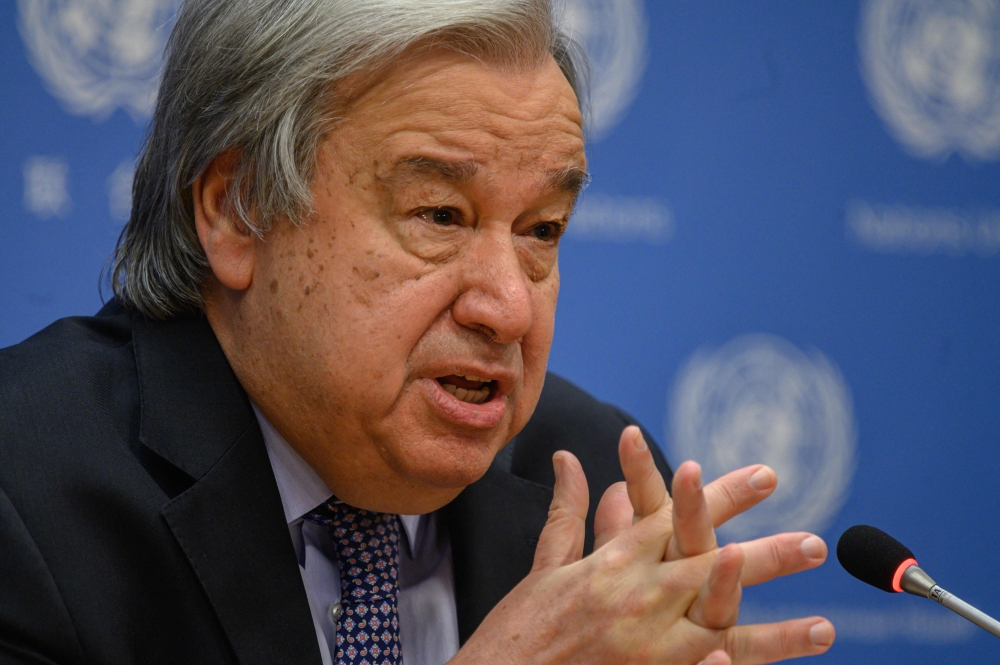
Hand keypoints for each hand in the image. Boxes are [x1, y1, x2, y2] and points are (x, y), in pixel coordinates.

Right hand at [450, 430, 834, 664]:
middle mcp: (633, 595)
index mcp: (612, 561)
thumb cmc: (522, 624)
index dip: (724, 494)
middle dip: (768, 554)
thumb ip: (569, 510)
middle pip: (711, 565)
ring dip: (774, 630)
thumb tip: (570, 459)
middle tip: (817, 544)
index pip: (678, 515)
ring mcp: (641, 643)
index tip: (766, 476)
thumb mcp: (546, 563)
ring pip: (717, 630)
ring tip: (824, 627)